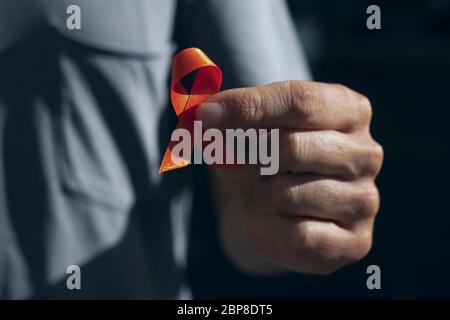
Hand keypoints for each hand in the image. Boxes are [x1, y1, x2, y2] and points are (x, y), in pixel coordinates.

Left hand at [197, 81, 383, 274]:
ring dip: (259, 198)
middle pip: (292, 147)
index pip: (299, 101)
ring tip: (264, 197)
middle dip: (249, 158)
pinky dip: (270, 230)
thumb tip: (207, 119)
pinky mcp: (356, 241)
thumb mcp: (243, 137)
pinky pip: (299, 235)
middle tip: (236, 162)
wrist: (269, 216)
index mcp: (348, 111)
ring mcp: (366, 199)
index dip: (248, 107)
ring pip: (288, 195)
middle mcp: (366, 152)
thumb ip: (228, 126)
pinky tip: (276, 223)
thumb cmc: (261, 166)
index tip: (206, 115)